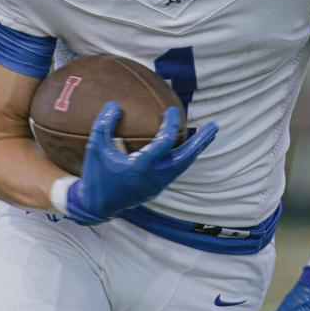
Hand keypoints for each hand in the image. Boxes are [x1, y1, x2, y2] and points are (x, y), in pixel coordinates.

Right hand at [65, 103, 216, 222]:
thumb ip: (104, 125)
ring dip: (196, 149)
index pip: (164, 143)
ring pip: (184, 166)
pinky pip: (176, 170)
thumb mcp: (95, 148)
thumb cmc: (96, 175)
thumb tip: (115, 104)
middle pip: (185, 159)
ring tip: (207, 135)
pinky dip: (184, 157)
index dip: (170, 125)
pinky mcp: (157, 188)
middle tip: (214, 127)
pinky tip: (187, 146)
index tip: (172, 110)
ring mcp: (158, 185)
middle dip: (201, 142)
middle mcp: (154, 178)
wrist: (96, 206)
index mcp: (140, 167)